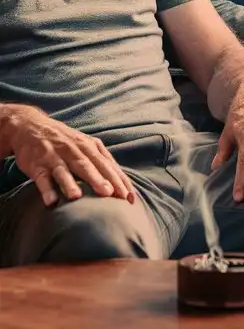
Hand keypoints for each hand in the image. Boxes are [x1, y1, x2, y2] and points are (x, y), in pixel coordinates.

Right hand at [0, 105, 134, 207]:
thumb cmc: (65, 141)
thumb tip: (124, 183)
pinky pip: (42, 178)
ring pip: (64, 171)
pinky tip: (51, 202)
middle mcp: (73, 150)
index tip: (129, 197)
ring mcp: (54, 157)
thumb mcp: (85, 144)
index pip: (107, 165)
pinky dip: (46, 190)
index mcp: (88, 146)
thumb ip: (103, 161)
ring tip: (77, 197)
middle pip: (88, 166)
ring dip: (69, 184)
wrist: (30, 125)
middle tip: (110, 195)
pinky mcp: (36, 165)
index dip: (119, 181)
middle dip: (99, 180)